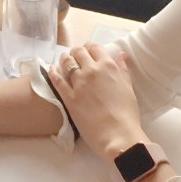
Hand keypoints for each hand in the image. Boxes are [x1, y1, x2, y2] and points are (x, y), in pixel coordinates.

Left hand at [46, 43, 144, 159]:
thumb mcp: (129, 88)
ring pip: (66, 62)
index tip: (88, 51)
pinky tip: (52, 69)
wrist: (117, 134)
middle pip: (78, 52)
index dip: (90, 47)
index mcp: (108, 67)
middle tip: (76, 57)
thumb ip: (123, 69)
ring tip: (64, 61)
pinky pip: (57, 79)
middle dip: (76, 52)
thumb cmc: (127, 114)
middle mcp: (92, 70)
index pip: (94, 47)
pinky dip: (53, 72)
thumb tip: (120, 54)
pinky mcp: (68, 97)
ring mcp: (78, 83)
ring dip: (65, 59)